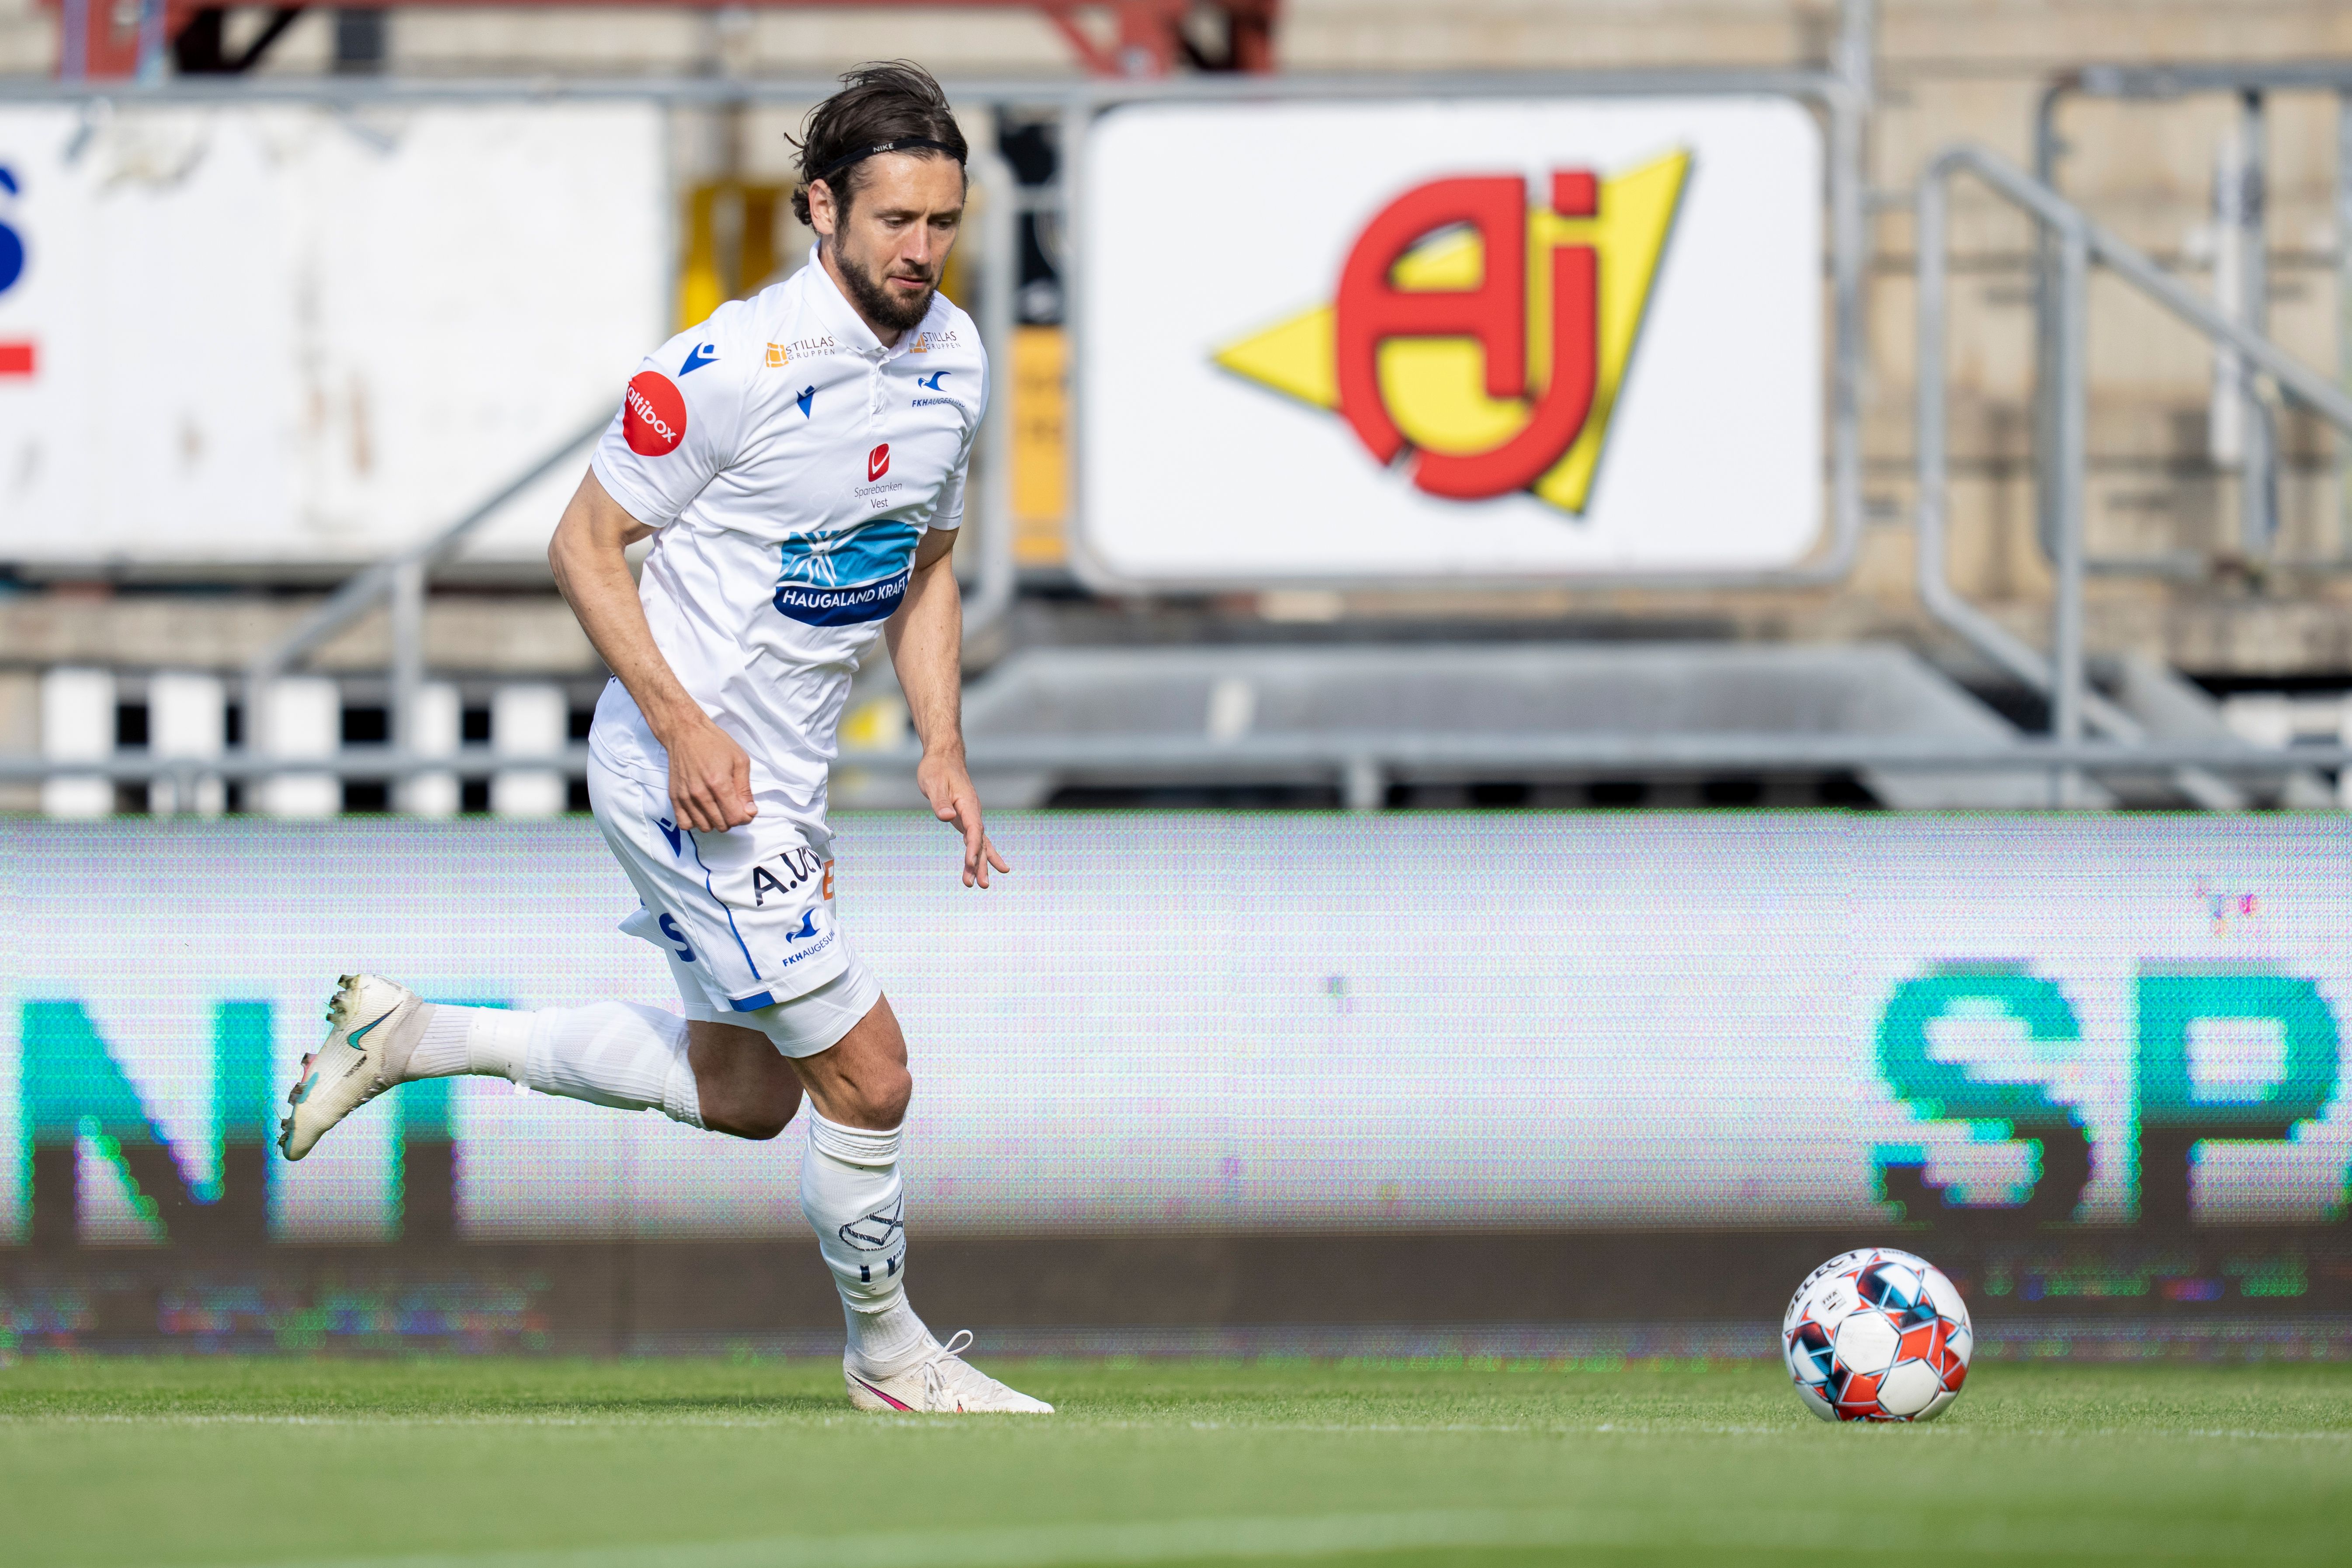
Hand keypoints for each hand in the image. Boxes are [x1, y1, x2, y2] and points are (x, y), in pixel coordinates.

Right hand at [663, 717, 755, 831]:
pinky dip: (695, 822)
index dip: (745, 817)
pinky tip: (702, 811)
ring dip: (715, 822)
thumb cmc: (715, 743)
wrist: (685, 733)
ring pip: (705, 827)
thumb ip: (745, 789)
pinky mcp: (674, 797)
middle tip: (732, 805)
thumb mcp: (740, 760)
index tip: (746, 809)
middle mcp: (700, 794)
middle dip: (732, 819)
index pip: (735, 818)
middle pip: (721, 825)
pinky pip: (684, 824)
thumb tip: (750, 812)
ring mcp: (685, 797)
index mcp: (719, 784)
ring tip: (717, 807)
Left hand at [917, 750, 1010, 888]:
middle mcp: (973, 812)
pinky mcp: (965, 819)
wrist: (943, 757)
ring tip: (981, 884)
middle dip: (981, 863)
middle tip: (982, 885)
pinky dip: (977, 853)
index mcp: (968, 804)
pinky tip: (977, 866)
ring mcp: (970, 816)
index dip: (973, 847)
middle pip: (980, 841)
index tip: (969, 862)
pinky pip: (974, 839)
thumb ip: (940, 801)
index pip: (974, 829)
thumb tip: (947, 817)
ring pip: (979, 843)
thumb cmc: (936, 769)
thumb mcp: (933, 783)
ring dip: (979, 863)